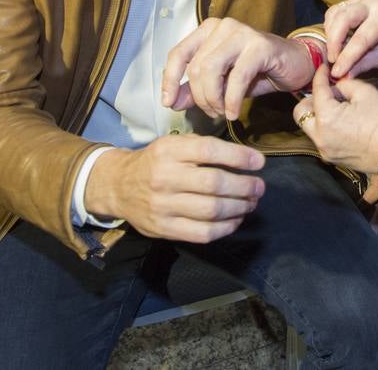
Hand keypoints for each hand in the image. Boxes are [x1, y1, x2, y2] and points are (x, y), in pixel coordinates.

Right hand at [84, 135, 265, 242]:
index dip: (239, 157)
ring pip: (211, 210)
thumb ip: (204, 148)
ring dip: (239, 207)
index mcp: (169, 151)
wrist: (118, 186)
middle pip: (214, 183)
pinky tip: (235, 219)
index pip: (210, 151)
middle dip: (244, 186)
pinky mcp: (164, 228)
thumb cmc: (156, 162)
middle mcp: (165, 177)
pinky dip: (226, 228)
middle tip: (259, 187)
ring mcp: (163, 206)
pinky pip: (202, 233)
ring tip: (251, 202)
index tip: (259, 162)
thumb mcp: (174, 144)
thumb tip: (245, 158)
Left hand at [161, 17, 314, 119]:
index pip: (179, 53)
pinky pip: (237, 77)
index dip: (170, 80)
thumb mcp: (221, 83)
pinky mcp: (261, 46)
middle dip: (200, 97)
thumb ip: (195, 90)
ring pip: (211, 69)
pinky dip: (231, 100)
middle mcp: (223, 25)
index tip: (169, 103)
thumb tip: (171, 101)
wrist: (296, 66)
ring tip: (221, 113)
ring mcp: (243, 32)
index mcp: (209, 29)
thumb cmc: (257, 73)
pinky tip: (233, 113)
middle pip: (196, 66)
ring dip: (213, 98)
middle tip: (211, 113)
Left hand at [294, 65, 377, 174]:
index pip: (316, 90)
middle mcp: (319, 135)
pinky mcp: (330, 157)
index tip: (323, 68)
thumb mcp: (365, 92)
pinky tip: (342, 122)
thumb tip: (335, 87)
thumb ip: (344, 85)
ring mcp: (323, 149)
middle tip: (327, 92)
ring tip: (336, 107)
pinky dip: (325, 127)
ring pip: (309, 126)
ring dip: (318, 114)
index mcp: (326, 117)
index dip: (320, 76)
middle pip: (300, 112)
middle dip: (311, 99)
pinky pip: (320, 137)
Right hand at [323, 0, 377, 78]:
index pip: (361, 38)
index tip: (337, 72)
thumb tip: (343, 76)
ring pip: (335, 14)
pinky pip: (333, 12)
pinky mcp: (350, 1)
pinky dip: (330, 27)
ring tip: (334, 52)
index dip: (347, 57)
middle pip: (344, 19)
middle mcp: (372, 3)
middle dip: (334, 42)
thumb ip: (363, 65)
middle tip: (332, 60)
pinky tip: (334, 40)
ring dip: (330, 35)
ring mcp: (360, 0)